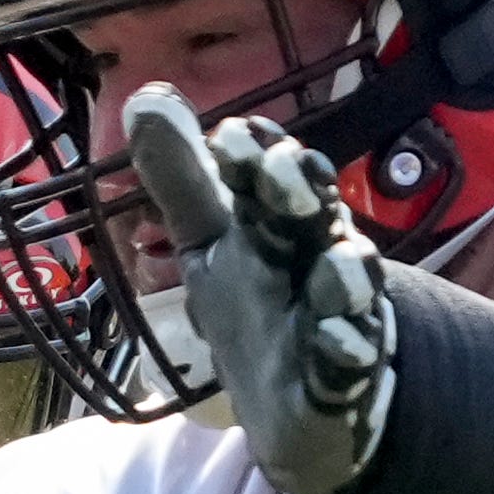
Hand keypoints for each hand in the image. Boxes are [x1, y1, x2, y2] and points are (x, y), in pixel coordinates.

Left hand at [125, 87, 394, 493]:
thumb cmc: (257, 300)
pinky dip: (344, 349)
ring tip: (336, 264)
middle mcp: (315, 250)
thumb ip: (183, 179)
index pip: (269, 171)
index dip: (255, 152)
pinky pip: (349, 357)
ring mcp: (339, 310)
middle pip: (313, 212)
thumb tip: (143, 96)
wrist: (302, 396)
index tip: (231, 137)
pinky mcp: (345, 371)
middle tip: (278, 169)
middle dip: (298, 191)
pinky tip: (334, 342)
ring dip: (343, 272)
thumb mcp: (213, 243)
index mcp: (276, 216)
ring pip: (347, 281)